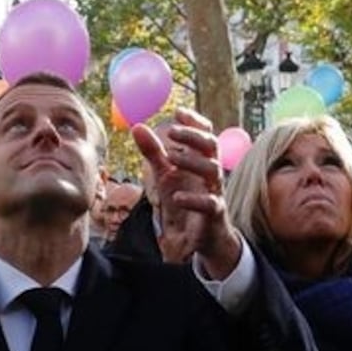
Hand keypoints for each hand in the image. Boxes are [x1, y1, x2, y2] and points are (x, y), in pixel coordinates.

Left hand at [132, 108, 240, 277]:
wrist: (197, 238)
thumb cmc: (184, 200)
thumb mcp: (165, 174)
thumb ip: (153, 152)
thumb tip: (137, 126)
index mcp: (200, 160)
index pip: (205, 134)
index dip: (194, 122)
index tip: (178, 112)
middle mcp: (211, 173)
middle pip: (211, 146)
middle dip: (193, 136)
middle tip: (171, 131)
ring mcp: (214, 192)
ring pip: (213, 170)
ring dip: (192, 161)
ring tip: (170, 157)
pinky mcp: (213, 214)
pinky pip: (209, 203)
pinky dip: (193, 199)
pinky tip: (176, 197)